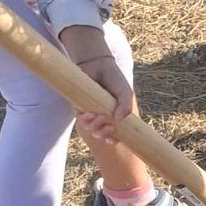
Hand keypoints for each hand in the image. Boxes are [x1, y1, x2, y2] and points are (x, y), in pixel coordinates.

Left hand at [61, 26, 136, 143]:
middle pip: (100, 133)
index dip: (112, 139)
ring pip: (89, 128)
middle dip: (103, 134)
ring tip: (99, 118)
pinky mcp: (78, 105)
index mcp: (113, 115)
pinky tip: (89, 115)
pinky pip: (79, 118)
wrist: (99, 65)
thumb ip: (126, 105)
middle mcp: (101, 116)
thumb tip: (119, 120)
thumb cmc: (114, 79)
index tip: (114, 140)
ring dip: (94, 127)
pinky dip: (84, 119)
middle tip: (108, 126)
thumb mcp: (125, 92)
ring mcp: (90, 111)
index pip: (112, 133)